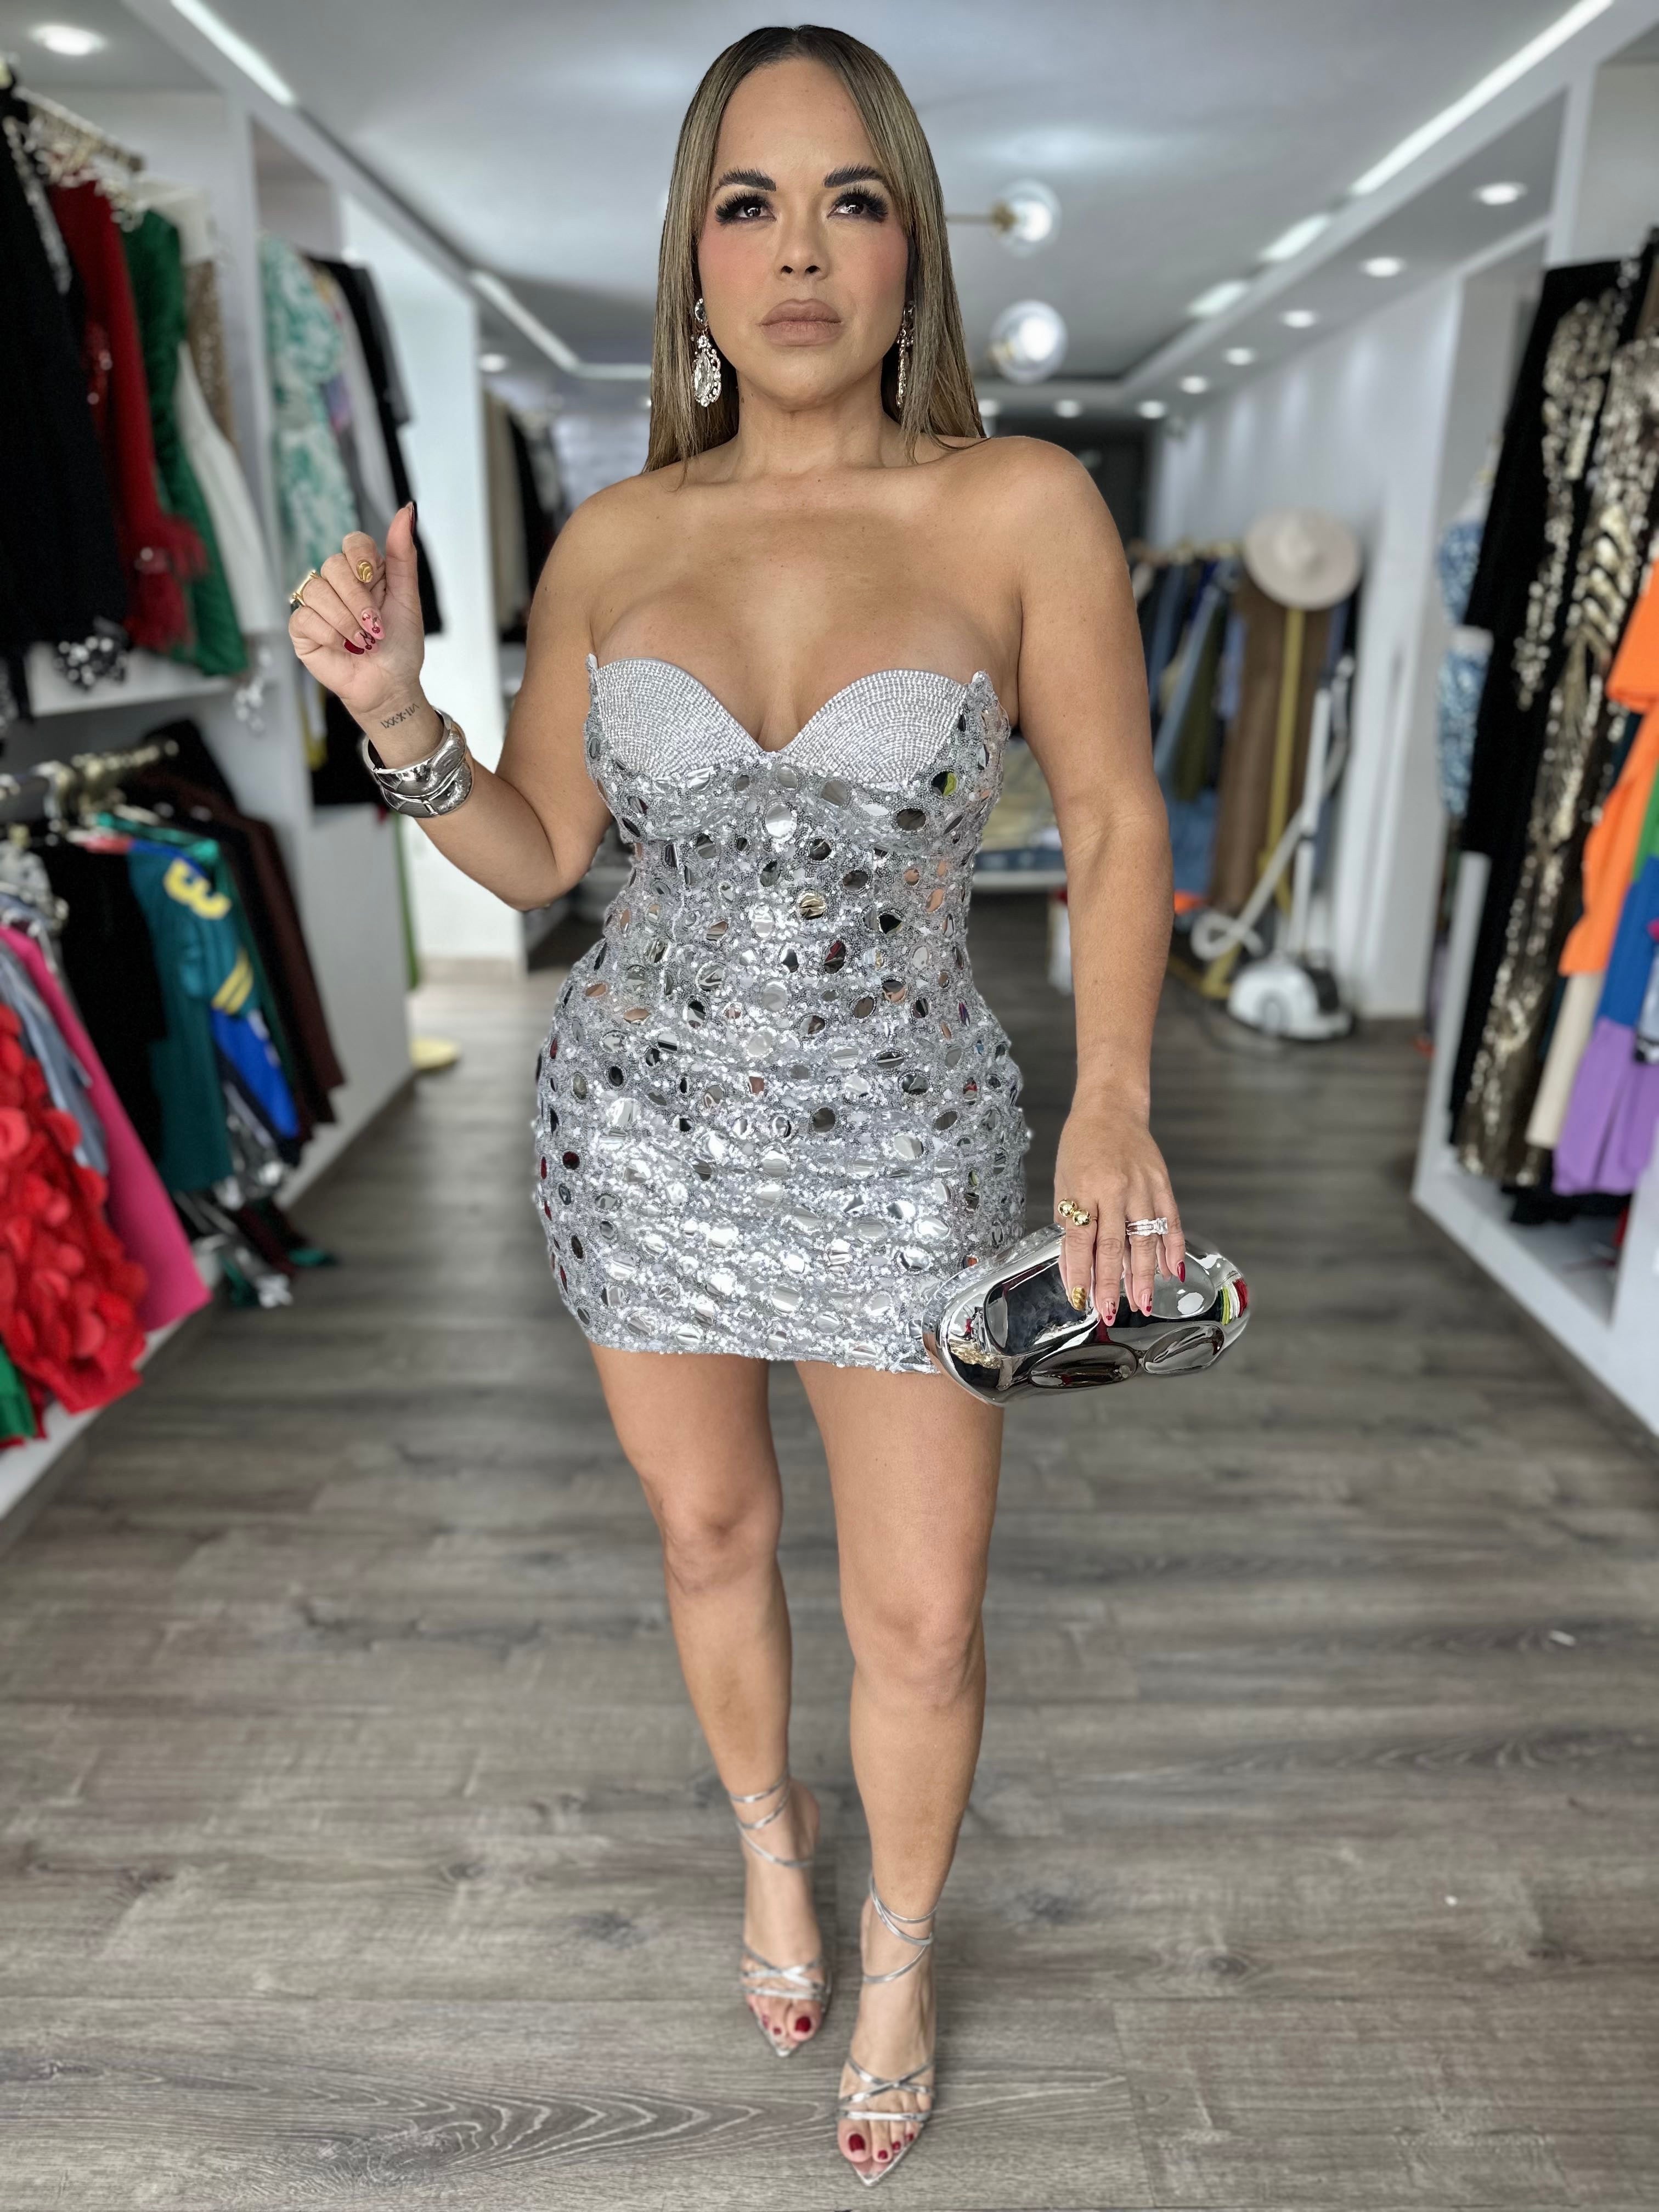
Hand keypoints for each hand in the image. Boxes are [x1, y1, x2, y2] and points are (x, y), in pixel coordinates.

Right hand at [286, 504, 425, 735]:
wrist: (390, 685)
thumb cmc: (400, 644)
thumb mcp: (407, 597)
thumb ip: (402, 554)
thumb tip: (407, 508)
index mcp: (362, 571)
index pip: (352, 543)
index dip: (361, 559)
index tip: (374, 581)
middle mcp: (336, 583)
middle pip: (333, 566)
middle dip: (359, 600)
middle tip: (375, 626)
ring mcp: (315, 604)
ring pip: (317, 590)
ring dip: (347, 621)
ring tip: (363, 642)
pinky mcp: (301, 628)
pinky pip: (305, 617)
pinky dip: (331, 634)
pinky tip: (344, 647)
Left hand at [1053, 1090, 1183, 1322]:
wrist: (1111, 1109)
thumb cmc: (1081, 1146)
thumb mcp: (1063, 1183)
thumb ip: (1069, 1226)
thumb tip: (1073, 1269)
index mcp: (1085, 1190)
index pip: (1081, 1240)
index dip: (1080, 1273)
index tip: (1080, 1300)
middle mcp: (1115, 1190)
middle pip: (1114, 1246)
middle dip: (1112, 1284)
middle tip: (1110, 1313)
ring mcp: (1143, 1187)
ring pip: (1146, 1239)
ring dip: (1145, 1275)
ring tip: (1143, 1303)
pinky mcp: (1162, 1184)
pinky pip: (1171, 1222)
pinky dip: (1173, 1249)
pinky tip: (1172, 1272)